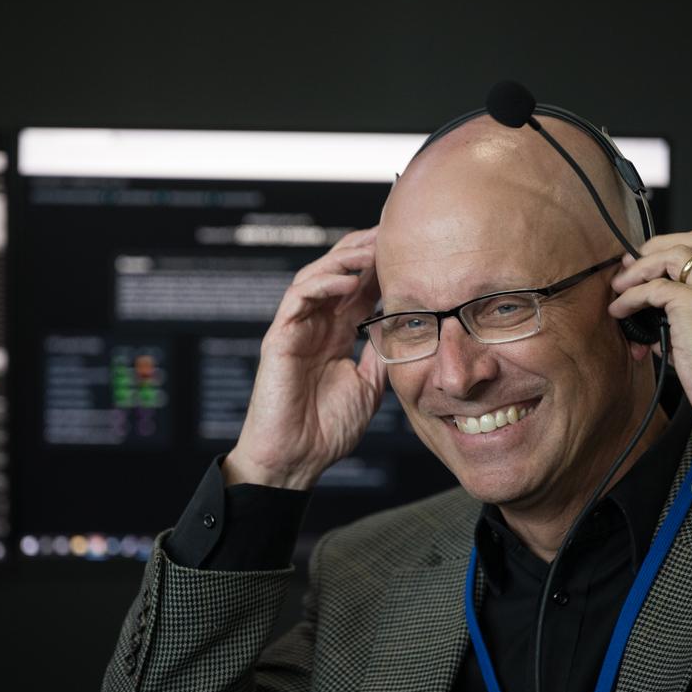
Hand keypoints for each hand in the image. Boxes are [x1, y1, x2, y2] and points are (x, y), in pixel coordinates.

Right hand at [224, 228, 386, 489]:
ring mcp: (297, 329)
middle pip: (339, 272)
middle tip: (394, 232)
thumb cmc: (326, 430)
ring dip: (344, 259)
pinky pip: (298, 299)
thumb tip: (403, 326)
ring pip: (317, 276)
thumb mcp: (370, 385)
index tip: (412, 248)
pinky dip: (321, 284)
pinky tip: (346, 281)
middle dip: (365, 249)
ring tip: (372, 248)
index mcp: (336, 333)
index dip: (381, 265)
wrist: (297, 460)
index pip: (359, 286)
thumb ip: (381, 353)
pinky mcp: (280, 338)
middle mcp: (316, 325)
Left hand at [608, 229, 691, 429]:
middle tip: (633, 262)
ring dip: (640, 268)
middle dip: (657, 246)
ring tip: (620, 286)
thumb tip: (661, 318)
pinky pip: (653, 288)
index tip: (653, 263)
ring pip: (672, 254)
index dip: (677, 251)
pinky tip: (621, 310)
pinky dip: (631, 297)